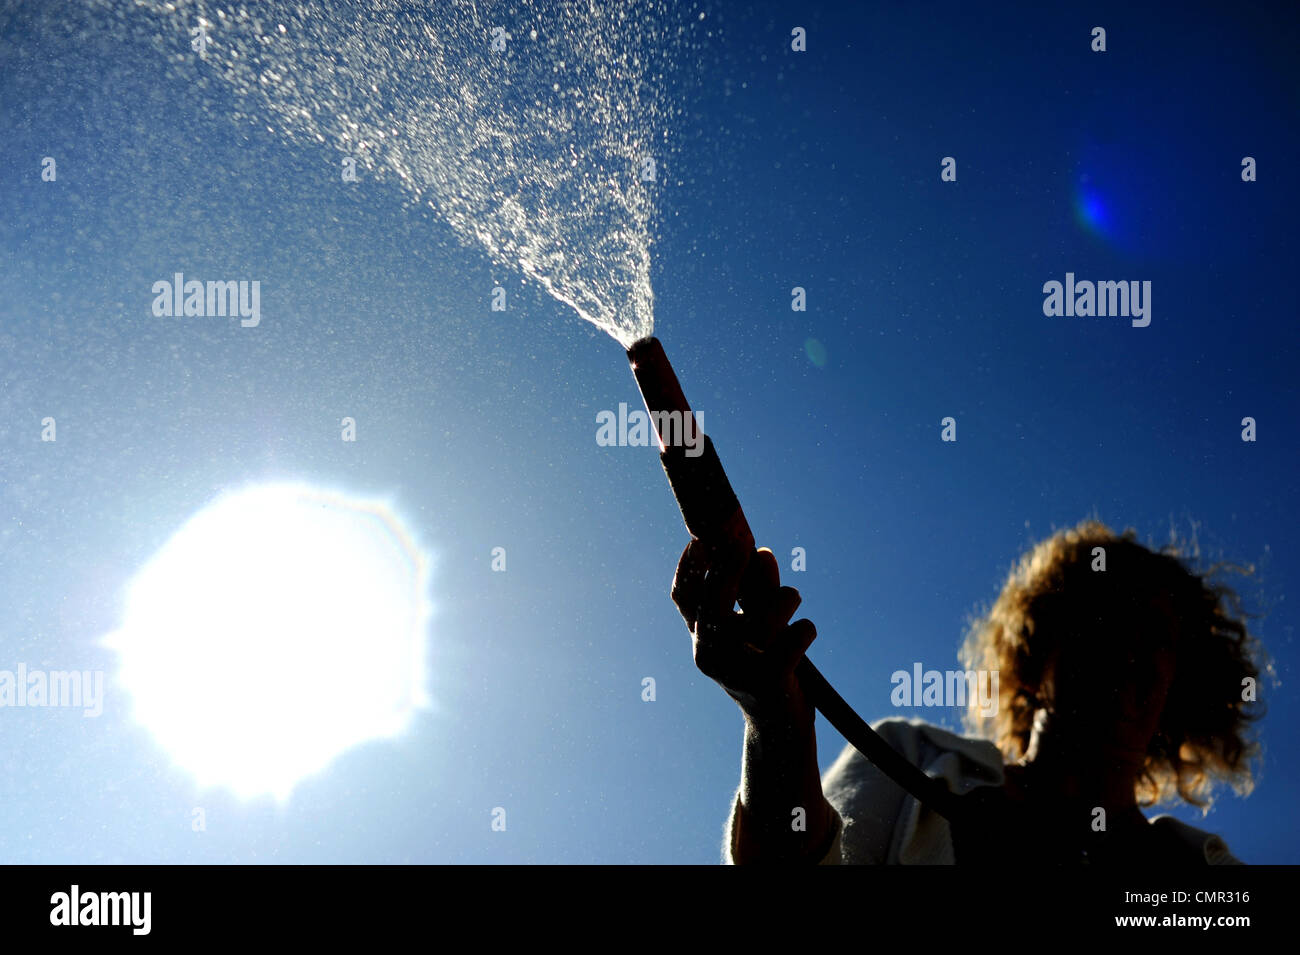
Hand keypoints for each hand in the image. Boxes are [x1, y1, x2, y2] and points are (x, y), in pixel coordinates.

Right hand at [671, 539, 817, 724]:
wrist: (777, 729)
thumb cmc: (765, 667)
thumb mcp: (756, 628)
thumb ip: (757, 593)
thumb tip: (763, 554)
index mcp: (702, 640)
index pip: (683, 598)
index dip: (688, 567)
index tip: (701, 540)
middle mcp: (710, 656)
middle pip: (713, 600)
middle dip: (730, 566)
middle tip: (748, 545)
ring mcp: (736, 671)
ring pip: (764, 616)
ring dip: (785, 597)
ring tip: (793, 596)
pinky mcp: (768, 683)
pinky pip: (793, 638)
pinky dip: (804, 630)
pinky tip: (805, 633)